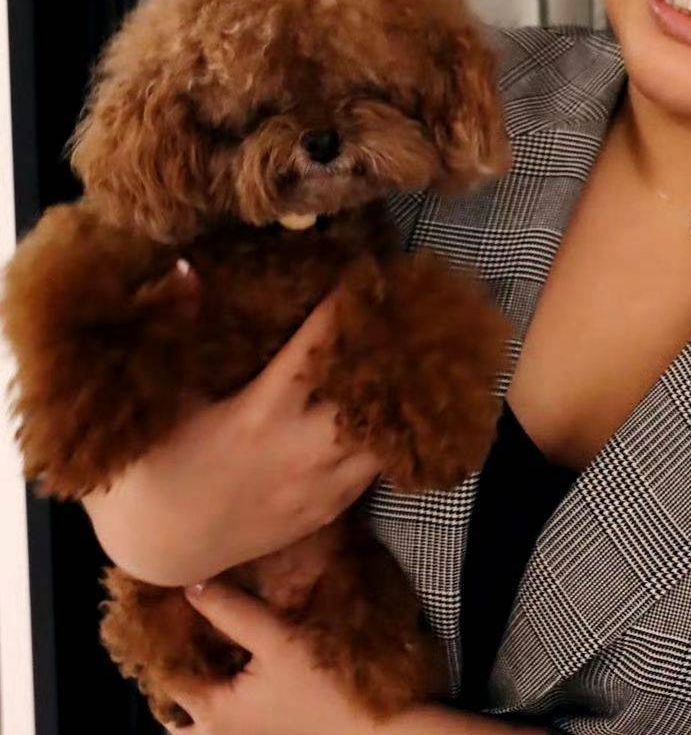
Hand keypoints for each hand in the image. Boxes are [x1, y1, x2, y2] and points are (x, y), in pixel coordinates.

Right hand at [82, 279, 382, 586]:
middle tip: (399, 318)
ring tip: (404, 363)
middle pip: (366, 395)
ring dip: (394, 402)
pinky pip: (374, 472)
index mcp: (260, 414)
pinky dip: (386, 439)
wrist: (162, 547)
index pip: (315, 351)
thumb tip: (186, 268)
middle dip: (385, 357)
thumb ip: (183, 331)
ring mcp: (318, 486)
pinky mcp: (327, 512)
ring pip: (383, 438)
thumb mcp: (167, 398)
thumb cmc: (159, 465)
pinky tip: (392, 412)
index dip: (340, 311)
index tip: (362, 275)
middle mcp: (299, 450)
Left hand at [159, 580, 381, 734]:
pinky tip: (237, 664)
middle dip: (174, 671)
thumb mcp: (277, 641)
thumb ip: (233, 612)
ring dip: (197, 686)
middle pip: (174, 708)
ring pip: (198, 718)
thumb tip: (190, 583)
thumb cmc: (321, 687)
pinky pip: (225, 716)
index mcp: (212, 712)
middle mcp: (217, 733)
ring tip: (208, 646)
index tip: (162, 607)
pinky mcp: (261, 732)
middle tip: (182, 630)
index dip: (160, 640)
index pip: (165, 675)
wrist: (369, 732)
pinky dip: (220, 693)